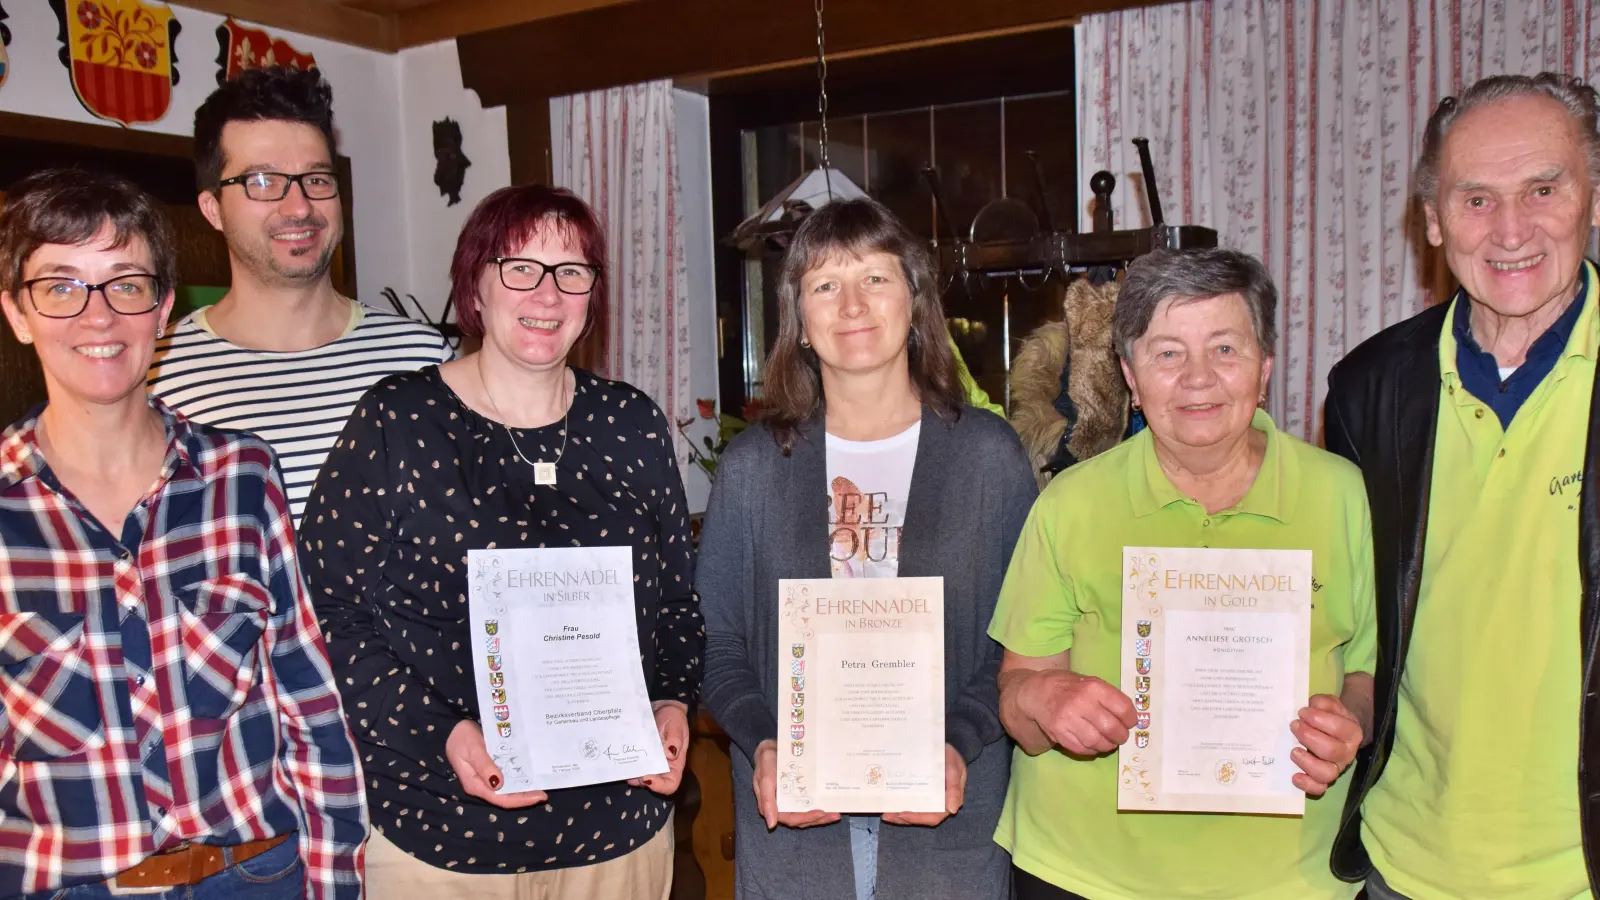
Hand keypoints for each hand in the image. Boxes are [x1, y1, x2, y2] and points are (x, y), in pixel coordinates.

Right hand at [446, 720, 548, 808]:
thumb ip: (484, 765)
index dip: (520, 800)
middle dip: (525, 796)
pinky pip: (506, 778)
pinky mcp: (490, 770)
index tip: (539, 796)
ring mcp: (486, 778)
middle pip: (505, 797)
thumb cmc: (461, 737)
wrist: (453, 728)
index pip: (500, 798)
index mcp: (475, 784)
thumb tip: (499, 784)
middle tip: (545, 793)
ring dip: (523, 788)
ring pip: (507, 789)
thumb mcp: (472, 749)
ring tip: (541, 784)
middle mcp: (482, 785)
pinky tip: (529, 774)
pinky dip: (518, 777)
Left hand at [629, 700, 690, 794]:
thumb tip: (670, 753)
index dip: (660, 786)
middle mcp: (663, 768)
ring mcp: (650, 763)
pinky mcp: (640, 757)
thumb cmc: (673, 718)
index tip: (648, 778)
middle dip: (640, 780)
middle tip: (632, 771)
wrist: (662, 708)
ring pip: (640, 778)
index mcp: (675, 764)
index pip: (671, 783)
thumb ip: (675, 738)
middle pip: (652, 784)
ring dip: (631, 775)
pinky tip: (621, 760)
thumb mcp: (676, 725)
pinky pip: (634, 767)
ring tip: (624, 766)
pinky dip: (627, 766)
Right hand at [753, 739, 839, 830]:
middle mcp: (782, 807)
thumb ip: (766, 799)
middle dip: (818, 819)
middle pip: (801, 819)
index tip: (820, 813)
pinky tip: (830, 805)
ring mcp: (791, 801)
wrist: (771, 748)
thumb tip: (771, 825)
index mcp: (772, 806)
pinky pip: (809, 804)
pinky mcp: (798, 795)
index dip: (806, 818)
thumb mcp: (765, 777)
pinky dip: (820, 806)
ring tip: (836, 813)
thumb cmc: (766, 762)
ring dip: (821, 816)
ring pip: (807, 814)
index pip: (790, 818)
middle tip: (834, 815)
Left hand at [882, 745, 965, 826]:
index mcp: (949, 800)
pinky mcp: (922, 793)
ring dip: (900, 816)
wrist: (942, 747)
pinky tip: (889, 805)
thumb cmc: (950, 756)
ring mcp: (929, 799)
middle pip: (922, 817)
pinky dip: (901, 806)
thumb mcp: (954, 767)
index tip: (902, 814)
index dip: (918, 818)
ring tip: (885, 814)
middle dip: (905, 819)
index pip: (935, 816)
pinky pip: (912, 803)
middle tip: (887, 816)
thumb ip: (954, 787)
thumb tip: (953, 810)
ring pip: (915, 813)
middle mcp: (939, 803)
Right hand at [1017, 669, 1137, 755]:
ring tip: (1108, 742)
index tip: (1130, 722)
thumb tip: (1129, 717)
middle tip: (1121, 736)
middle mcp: (1081, 702)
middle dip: (1121, 736)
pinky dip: (1091, 750)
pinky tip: (1092, 744)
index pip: (1123, 708)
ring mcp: (1068, 719)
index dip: (1131, 719)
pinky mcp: (1059, 733)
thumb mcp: (1089, 682)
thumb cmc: (1068, 687)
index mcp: (1093, 687)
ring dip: (1107, 745)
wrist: (1037, 693)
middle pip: (1112, 728)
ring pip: (1097, 742)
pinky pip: (1082, 749)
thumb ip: (1108, 696)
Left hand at [1289, 694, 1363, 796]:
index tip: (1302, 712)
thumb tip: (1309, 709)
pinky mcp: (1324, 780)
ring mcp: (1336, 769)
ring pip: (1327, 774)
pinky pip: (1319, 789)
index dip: (1318, 719)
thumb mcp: (1329, 704)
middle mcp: (1347, 753)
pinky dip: (1307, 785)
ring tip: (1293, 751)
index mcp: (1352, 733)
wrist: (1336, 731)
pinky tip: (1294, 776)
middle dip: (1308, 736)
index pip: (1338, 728)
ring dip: (1307, 762)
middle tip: (1294, 726)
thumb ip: (1322, 703)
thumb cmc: (1330, 716)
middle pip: (1331, 750)